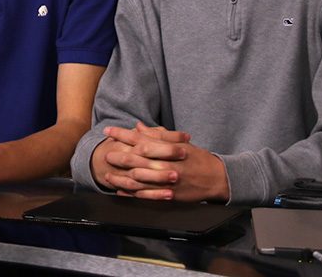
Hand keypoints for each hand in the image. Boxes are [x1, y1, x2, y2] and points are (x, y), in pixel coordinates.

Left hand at [94, 122, 229, 201]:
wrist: (216, 178)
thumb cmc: (197, 158)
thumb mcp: (179, 142)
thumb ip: (157, 135)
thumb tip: (138, 126)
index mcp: (167, 149)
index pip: (140, 139)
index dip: (122, 134)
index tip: (108, 131)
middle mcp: (164, 164)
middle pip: (136, 159)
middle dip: (118, 156)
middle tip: (105, 154)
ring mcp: (165, 181)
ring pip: (138, 179)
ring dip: (121, 177)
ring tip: (108, 175)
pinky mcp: (168, 195)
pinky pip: (146, 196)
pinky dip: (132, 194)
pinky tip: (121, 191)